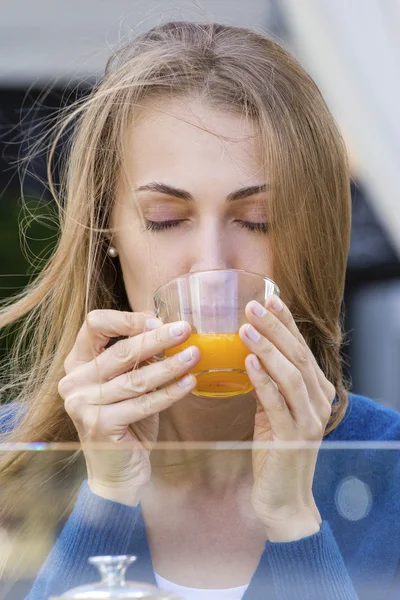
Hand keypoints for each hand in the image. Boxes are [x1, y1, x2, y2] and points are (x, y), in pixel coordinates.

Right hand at [58, 309, 199, 505]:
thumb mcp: (128, 384)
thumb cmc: (126, 421)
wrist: (117, 471)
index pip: (95, 325)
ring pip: (136, 379)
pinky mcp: (100, 425)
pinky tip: (190, 383)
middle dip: (157, 338)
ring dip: (170, 366)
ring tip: (194, 355)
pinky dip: (170, 393)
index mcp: (77, 363)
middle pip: (121, 351)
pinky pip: (144, 403)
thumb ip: (138, 359)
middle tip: (185, 329)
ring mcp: (83, 405)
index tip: (158, 319)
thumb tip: (168, 330)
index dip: (127, 319)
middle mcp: (74, 381)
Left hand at [239, 295, 335, 541]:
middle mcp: (320, 401)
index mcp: (317, 391)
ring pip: (291, 375)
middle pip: (298, 356)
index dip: (286, 322)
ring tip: (246, 328)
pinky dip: (263, 381)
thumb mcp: (272, 409)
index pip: (302, 348)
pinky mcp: (294, 437)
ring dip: (268, 349)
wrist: (283, 497)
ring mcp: (310, 420)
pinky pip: (277, 403)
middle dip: (275, 328)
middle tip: (252, 305)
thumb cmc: (275, 449)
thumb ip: (268, 383)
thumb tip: (249, 352)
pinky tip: (248, 362)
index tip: (269, 298)